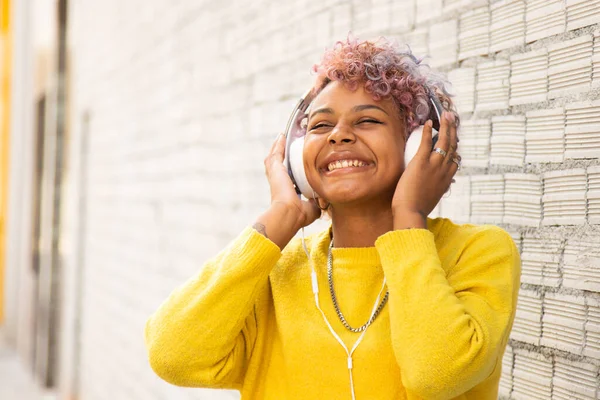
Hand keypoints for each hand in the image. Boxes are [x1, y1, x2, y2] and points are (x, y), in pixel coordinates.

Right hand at [254, 134, 320, 248]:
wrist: (289, 213)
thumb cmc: (299, 215)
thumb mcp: (312, 208)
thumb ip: (316, 202)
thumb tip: (322, 200)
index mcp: (286, 191)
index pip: (288, 178)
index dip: (292, 171)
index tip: (297, 164)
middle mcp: (279, 182)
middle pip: (279, 165)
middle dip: (282, 155)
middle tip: (285, 144)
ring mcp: (275, 175)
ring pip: (274, 157)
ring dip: (278, 147)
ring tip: (282, 138)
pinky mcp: (275, 169)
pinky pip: (276, 153)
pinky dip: (278, 144)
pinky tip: (282, 136)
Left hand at [392, 112, 459, 227]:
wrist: (411, 212)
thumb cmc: (417, 208)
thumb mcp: (433, 198)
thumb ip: (436, 190)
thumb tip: (438, 187)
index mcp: (447, 179)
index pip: (455, 160)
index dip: (455, 147)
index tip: (453, 139)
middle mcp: (444, 170)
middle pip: (453, 146)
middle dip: (453, 130)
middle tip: (452, 118)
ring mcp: (434, 165)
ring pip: (444, 141)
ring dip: (446, 126)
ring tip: (445, 115)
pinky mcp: (421, 162)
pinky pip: (427, 142)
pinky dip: (428, 131)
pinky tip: (428, 123)